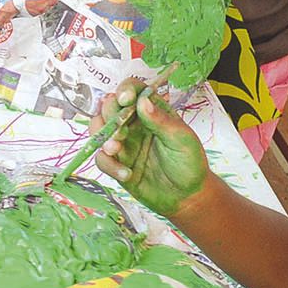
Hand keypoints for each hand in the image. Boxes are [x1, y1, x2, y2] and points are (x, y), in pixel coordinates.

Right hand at [94, 82, 209, 215]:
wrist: (187, 196)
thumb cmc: (189, 163)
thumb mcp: (181, 139)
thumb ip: (161, 121)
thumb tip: (142, 101)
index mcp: (151, 111)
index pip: (132, 90)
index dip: (125, 90)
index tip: (124, 99)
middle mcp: (134, 124)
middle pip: (109, 107)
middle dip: (110, 115)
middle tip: (121, 131)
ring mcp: (123, 143)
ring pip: (98, 130)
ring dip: (103, 137)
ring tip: (116, 149)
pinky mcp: (117, 164)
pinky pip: (102, 159)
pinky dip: (109, 165)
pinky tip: (126, 174)